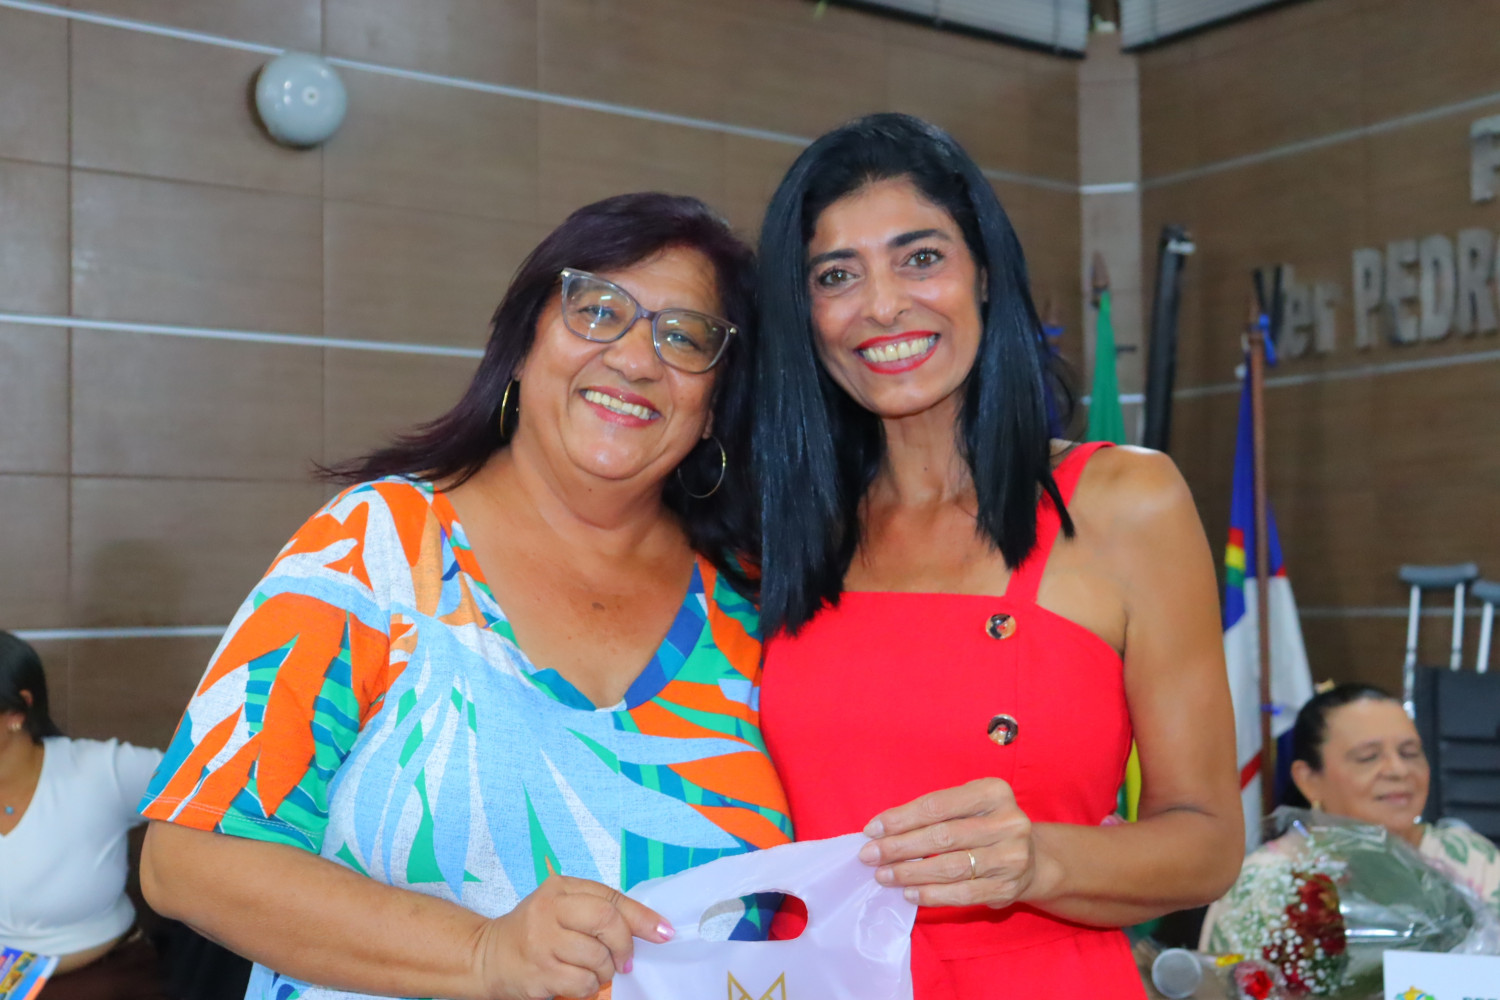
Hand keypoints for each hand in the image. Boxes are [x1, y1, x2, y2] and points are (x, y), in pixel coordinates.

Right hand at [477, 875, 672, 999]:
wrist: (488, 956)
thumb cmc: (536, 931)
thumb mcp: (564, 908)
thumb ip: (600, 910)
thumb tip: (652, 928)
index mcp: (560, 888)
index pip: (610, 898)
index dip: (642, 917)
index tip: (663, 932)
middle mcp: (548, 909)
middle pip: (607, 921)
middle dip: (624, 945)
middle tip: (625, 960)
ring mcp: (541, 941)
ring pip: (598, 956)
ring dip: (605, 969)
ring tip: (593, 969)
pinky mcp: (538, 972)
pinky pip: (583, 982)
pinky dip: (589, 986)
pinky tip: (576, 980)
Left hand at [857, 777, 1047, 909]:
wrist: (1031, 858)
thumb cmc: (984, 825)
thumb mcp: (966, 806)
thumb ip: (931, 813)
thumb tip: (880, 831)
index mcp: (994, 792)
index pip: (937, 805)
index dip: (901, 818)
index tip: (872, 830)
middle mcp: (1009, 822)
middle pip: (942, 836)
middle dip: (899, 847)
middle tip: (870, 856)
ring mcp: (1012, 857)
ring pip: (951, 867)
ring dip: (911, 873)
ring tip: (884, 876)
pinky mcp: (1009, 887)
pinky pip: (963, 894)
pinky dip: (933, 895)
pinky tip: (910, 893)